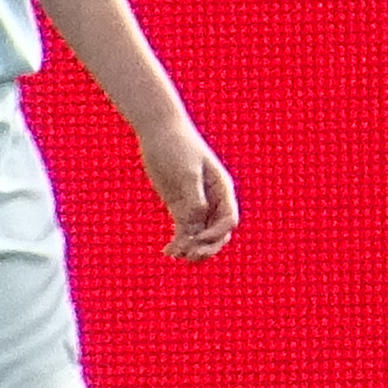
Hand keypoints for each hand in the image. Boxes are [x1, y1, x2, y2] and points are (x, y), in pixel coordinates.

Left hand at [138, 116, 240, 257]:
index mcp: (222, 189)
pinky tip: (167, 250)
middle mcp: (212, 199)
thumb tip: (196, 224)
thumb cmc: (177, 147)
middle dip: (207, 247)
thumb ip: (193, 200)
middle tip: (189, 256)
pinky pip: (183, 230)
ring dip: (191, 248)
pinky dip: (178, 242)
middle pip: (218, 233)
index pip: (228, 220)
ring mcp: (195, 203)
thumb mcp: (186, 173)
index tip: (196, 238)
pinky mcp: (178, 206)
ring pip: (200, 235)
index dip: (216, 234)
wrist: (160, 131)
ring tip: (175, 256)